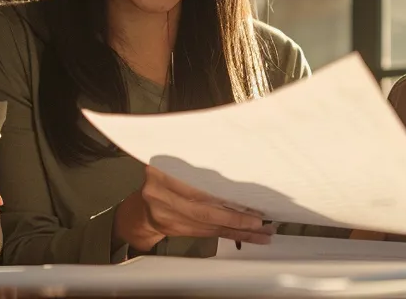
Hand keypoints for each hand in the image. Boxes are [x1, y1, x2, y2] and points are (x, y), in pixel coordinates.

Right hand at [114, 165, 275, 251]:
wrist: (143, 211)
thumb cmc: (163, 182)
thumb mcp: (172, 167)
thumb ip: (193, 169)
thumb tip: (234, 168)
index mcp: (161, 174)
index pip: (196, 188)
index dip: (221, 197)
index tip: (247, 200)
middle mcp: (161, 196)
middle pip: (204, 211)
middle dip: (234, 218)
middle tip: (259, 221)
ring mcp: (168, 217)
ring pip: (211, 226)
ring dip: (239, 231)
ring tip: (263, 232)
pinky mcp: (179, 231)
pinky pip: (211, 234)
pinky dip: (233, 235)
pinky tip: (253, 237)